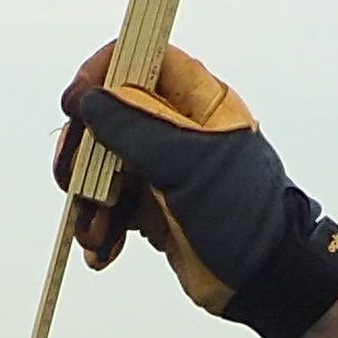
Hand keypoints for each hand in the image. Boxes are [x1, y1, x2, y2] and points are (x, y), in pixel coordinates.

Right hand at [53, 45, 337, 337]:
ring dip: (87, 200)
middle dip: (82, 150)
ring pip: (101, 165)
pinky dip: (100, 229)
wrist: (265, 279)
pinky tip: (105, 251)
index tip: (75, 102)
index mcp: (196, 101)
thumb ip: (136, 126)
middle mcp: (176, 128)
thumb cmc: (242, 213)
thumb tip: (90, 100)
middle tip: (72, 179)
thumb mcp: (187, 163)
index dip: (102, 71)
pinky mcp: (152, 208)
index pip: (142, 58)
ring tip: (96, 231)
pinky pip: (110, 207)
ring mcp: (163, 169)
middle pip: (107, 115)